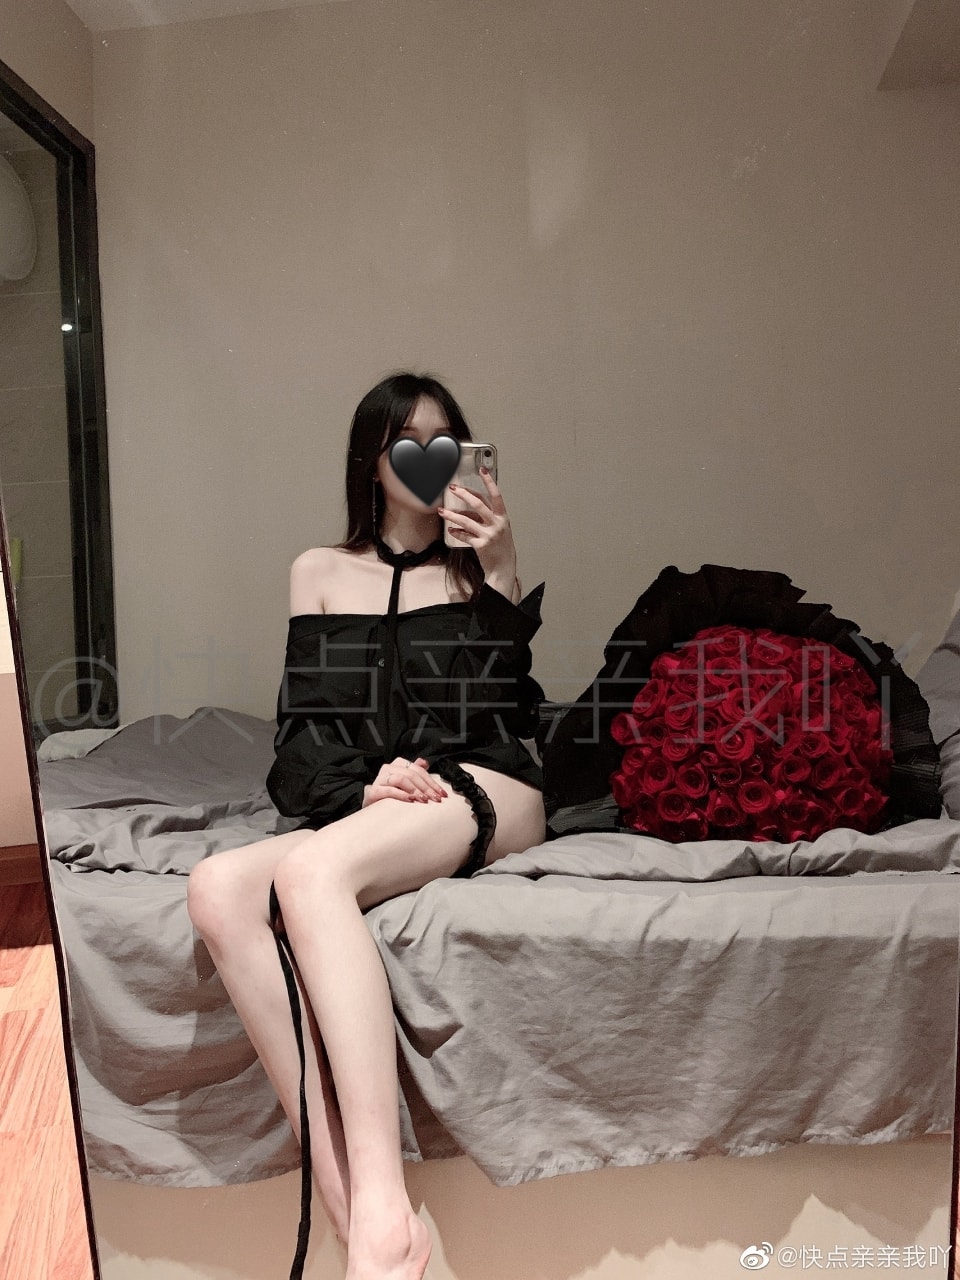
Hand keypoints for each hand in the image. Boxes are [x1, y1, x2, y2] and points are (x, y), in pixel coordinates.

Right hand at [361, 756, 448, 805]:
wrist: (371, 805)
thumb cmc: (391, 794)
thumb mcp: (406, 782)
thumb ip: (415, 771)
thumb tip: (425, 762)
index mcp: (398, 764)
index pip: (419, 771)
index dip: (432, 782)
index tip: (441, 794)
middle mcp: (388, 768)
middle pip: (412, 774)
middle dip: (426, 788)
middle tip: (435, 799)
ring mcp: (380, 779)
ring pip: (401, 779)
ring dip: (415, 790)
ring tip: (423, 800)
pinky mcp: (373, 791)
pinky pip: (389, 790)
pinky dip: (402, 794)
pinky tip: (410, 800)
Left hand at [436, 468, 516, 584]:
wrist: (503, 566)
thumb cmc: (501, 547)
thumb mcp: (499, 529)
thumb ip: (486, 517)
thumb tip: (467, 509)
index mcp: (502, 517)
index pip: (496, 495)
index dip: (489, 482)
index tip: (482, 470)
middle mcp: (497, 524)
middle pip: (478, 504)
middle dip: (464, 494)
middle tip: (452, 488)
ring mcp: (489, 535)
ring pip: (466, 520)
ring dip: (452, 515)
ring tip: (442, 511)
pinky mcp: (480, 545)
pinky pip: (464, 535)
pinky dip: (456, 532)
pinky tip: (451, 531)